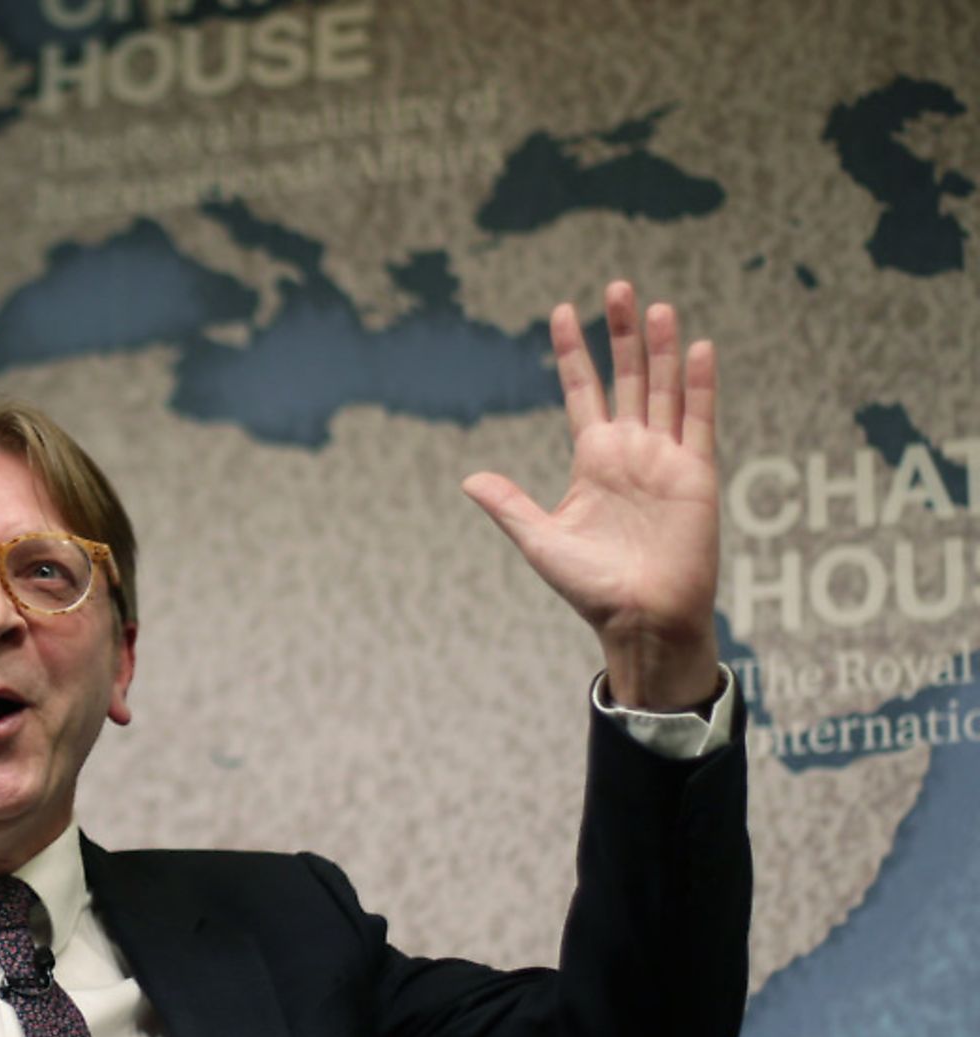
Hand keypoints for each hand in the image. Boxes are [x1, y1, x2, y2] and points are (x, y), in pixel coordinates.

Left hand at [461, 282, 719, 709]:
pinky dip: (698, 386)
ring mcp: (664, 459)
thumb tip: (468, 478)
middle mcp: (630, 451)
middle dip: (621, 334)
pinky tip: (696, 349)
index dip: (573, 352)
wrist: (640, 619)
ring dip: (659, 349)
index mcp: (592, 459)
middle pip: (627, 378)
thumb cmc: (592, 587)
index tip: (561, 310)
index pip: (581, 391)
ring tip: (655, 306)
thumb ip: (509, 504)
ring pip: (663, 390)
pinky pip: (698, 422)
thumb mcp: (540, 540)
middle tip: (617, 286)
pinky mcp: (695, 475)